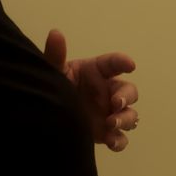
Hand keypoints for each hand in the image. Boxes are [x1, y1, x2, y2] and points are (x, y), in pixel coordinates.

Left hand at [43, 28, 139, 152]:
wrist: (45, 115)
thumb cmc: (53, 86)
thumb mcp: (53, 71)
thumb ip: (55, 55)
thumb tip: (55, 33)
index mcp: (97, 72)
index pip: (114, 63)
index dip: (123, 62)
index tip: (130, 65)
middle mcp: (108, 91)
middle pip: (129, 91)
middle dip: (127, 97)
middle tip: (116, 103)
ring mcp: (109, 113)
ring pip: (130, 115)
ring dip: (126, 119)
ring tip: (111, 123)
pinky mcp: (106, 133)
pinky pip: (121, 138)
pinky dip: (120, 141)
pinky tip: (112, 142)